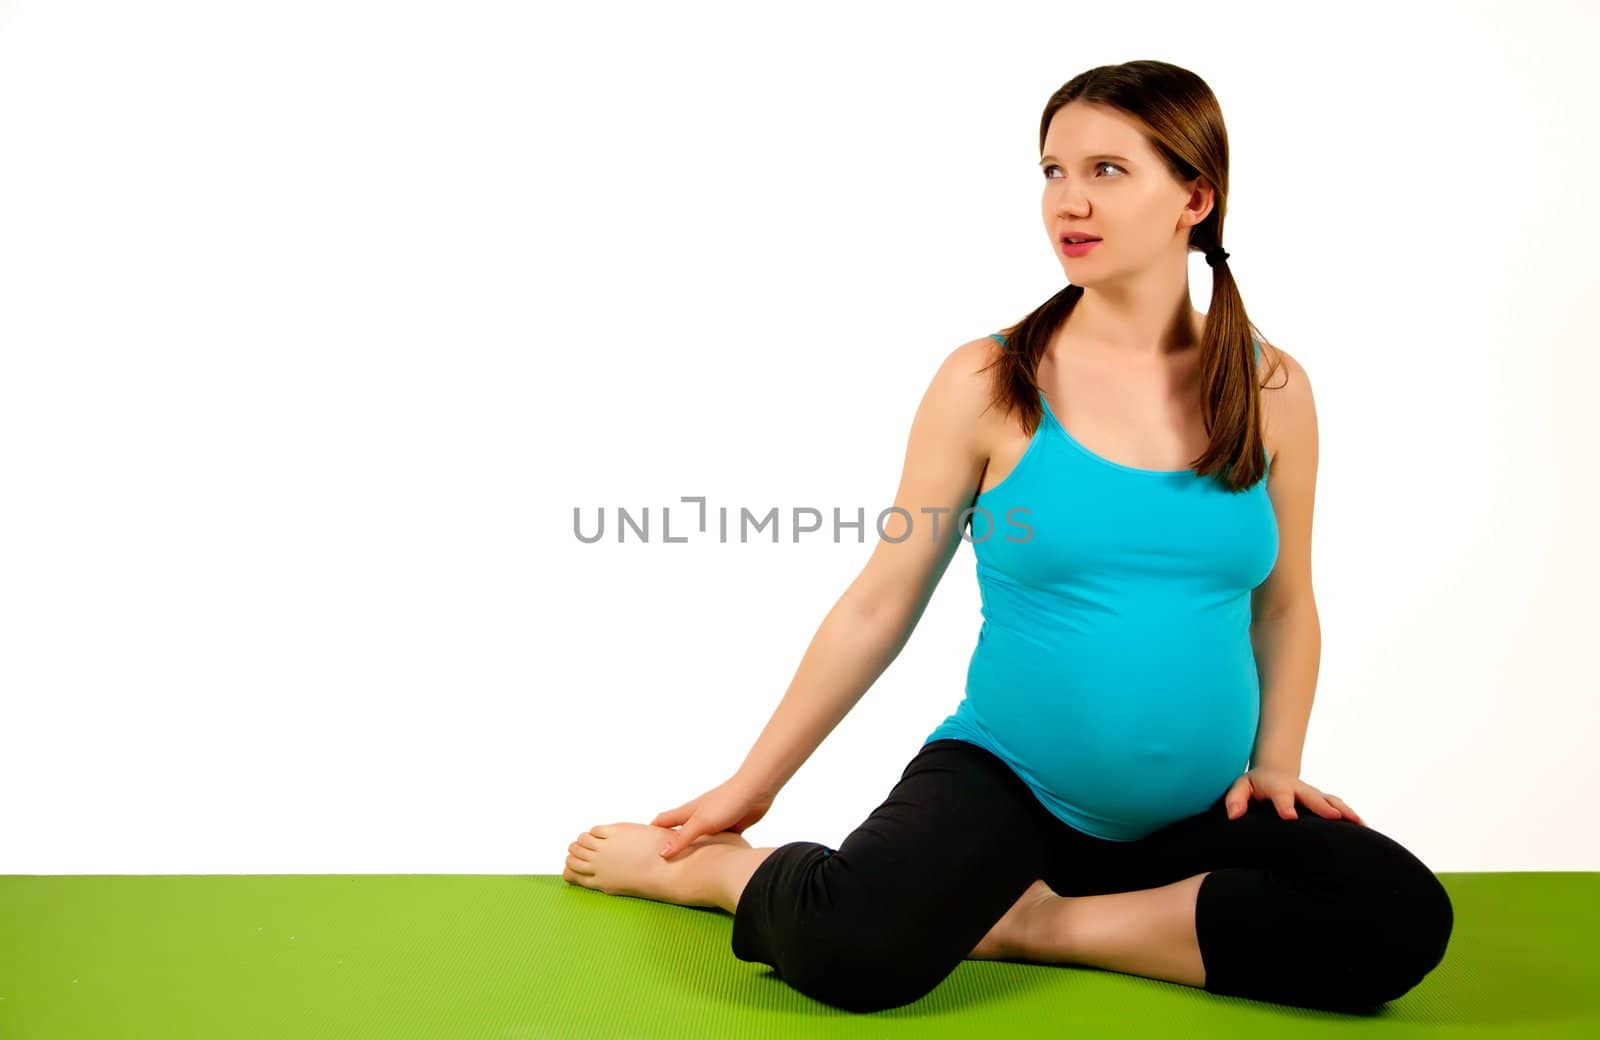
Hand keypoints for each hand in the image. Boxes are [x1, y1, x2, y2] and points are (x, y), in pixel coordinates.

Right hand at [651, 775, 775, 859]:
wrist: (755, 791)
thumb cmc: (726, 801)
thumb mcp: (701, 823)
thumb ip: (682, 839)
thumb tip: (661, 854)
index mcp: (686, 813)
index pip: (661, 822)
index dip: (649, 832)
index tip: (636, 846)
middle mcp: (697, 817)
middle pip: (677, 831)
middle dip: (668, 844)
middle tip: (658, 862)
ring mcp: (713, 823)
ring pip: (698, 839)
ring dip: (691, 850)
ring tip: (682, 868)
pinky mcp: (729, 828)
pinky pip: (717, 843)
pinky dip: (713, 851)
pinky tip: (712, 863)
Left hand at [1222, 766, 1365, 825]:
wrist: (1273, 773)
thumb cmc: (1254, 785)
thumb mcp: (1239, 787)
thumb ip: (1235, 799)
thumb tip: (1233, 815)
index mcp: (1276, 785)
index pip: (1281, 794)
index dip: (1285, 805)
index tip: (1290, 817)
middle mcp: (1298, 788)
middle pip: (1312, 796)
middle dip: (1322, 806)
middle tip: (1334, 817)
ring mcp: (1312, 794)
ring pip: (1331, 800)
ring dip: (1345, 810)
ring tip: (1360, 823)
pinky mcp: (1322, 800)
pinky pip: (1338, 806)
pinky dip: (1351, 815)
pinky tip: (1365, 827)